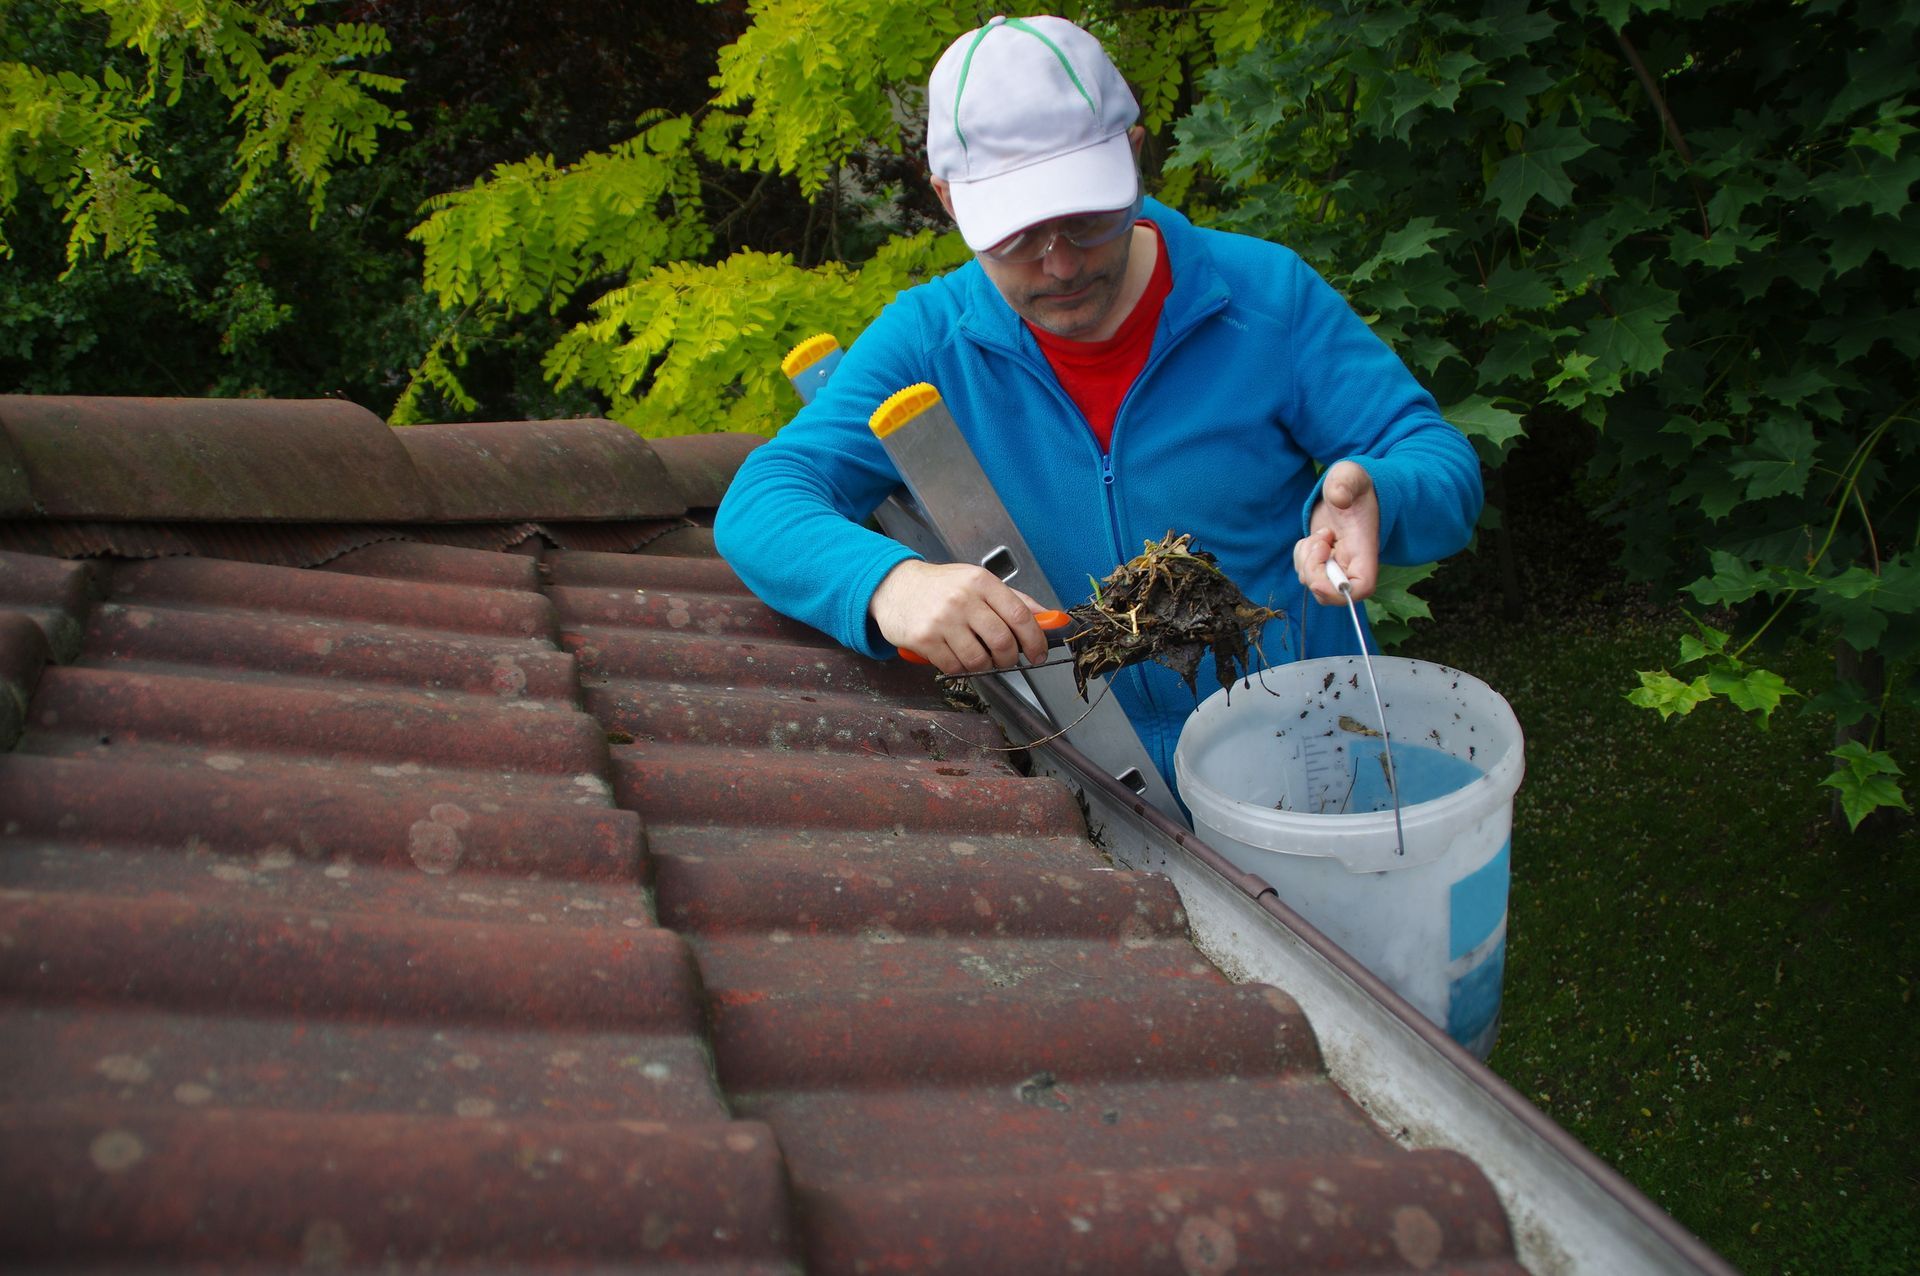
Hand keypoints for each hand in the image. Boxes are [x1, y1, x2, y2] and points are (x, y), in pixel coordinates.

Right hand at [870, 560, 1049, 673]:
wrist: (895, 586)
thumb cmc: (941, 586)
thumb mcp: (978, 582)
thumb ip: (1014, 599)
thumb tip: (1047, 618)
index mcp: (982, 582)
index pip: (1021, 616)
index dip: (1035, 641)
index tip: (1038, 654)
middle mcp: (963, 599)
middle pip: (1003, 642)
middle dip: (1009, 659)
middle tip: (1006, 660)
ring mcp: (943, 620)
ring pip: (979, 660)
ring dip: (985, 666)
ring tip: (979, 657)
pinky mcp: (925, 639)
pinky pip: (954, 667)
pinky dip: (961, 668)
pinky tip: (957, 656)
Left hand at [1294, 460, 1380, 604]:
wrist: (1347, 488)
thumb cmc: (1352, 483)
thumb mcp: (1349, 475)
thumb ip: (1345, 483)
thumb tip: (1338, 497)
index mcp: (1364, 549)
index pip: (1361, 587)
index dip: (1339, 591)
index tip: (1321, 571)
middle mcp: (1352, 563)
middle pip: (1331, 592)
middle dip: (1313, 570)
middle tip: (1318, 540)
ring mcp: (1336, 564)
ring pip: (1313, 582)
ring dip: (1306, 560)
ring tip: (1319, 534)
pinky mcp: (1322, 562)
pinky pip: (1305, 572)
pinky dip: (1301, 557)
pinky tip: (1311, 539)